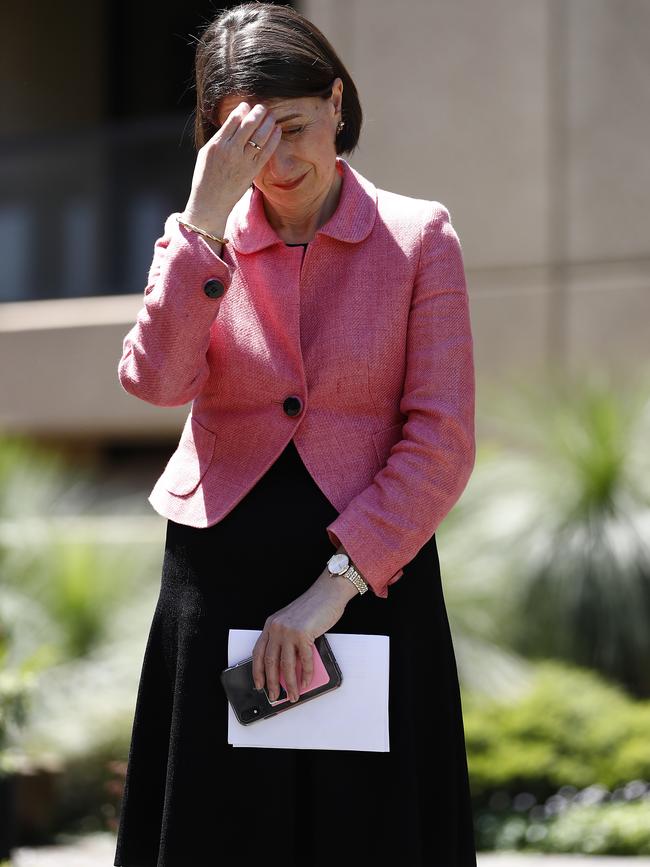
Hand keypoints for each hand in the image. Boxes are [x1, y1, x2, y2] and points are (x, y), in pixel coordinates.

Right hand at [184, 102, 281, 228]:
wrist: (210, 201)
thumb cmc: (206, 176)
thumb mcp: (206, 153)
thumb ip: (220, 137)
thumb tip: (233, 122)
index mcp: (217, 144)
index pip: (233, 120)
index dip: (243, 110)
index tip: (247, 105)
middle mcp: (231, 151)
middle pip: (249, 125)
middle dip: (258, 113)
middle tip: (263, 108)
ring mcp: (243, 161)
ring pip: (260, 137)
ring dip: (268, 123)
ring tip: (272, 116)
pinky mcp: (252, 171)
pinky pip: (266, 152)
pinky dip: (274, 139)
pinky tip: (277, 130)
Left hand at [252, 570, 357, 703]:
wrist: (327, 593)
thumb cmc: (313, 608)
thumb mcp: (292, 623)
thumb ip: (287, 641)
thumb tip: (289, 667)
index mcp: (271, 625)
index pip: (258, 652)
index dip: (257, 671)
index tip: (259, 684)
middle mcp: (277, 627)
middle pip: (270, 662)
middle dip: (272, 683)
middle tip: (275, 695)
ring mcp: (289, 631)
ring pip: (286, 665)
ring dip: (290, 683)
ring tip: (293, 694)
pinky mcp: (303, 634)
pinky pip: (304, 660)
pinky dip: (306, 674)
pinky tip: (306, 681)